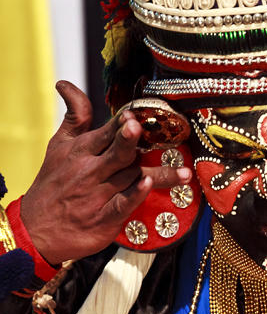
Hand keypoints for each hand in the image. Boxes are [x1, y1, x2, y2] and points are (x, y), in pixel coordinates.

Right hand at [20, 82, 191, 263]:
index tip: (134, 116)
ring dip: (159, 173)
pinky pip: (123, 205)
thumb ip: (74, 117)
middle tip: (142, 129)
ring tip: (184, 170)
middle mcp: (89, 172)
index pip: (105, 133)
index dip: (120, 124)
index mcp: (79, 151)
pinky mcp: (103, 220)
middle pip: (118, 152)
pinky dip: (135, 195)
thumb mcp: (58, 147)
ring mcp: (97, 196)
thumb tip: (65, 83)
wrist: (36, 230)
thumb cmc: (52, 184)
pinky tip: (149, 186)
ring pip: (131, 178)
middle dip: (129, 140)